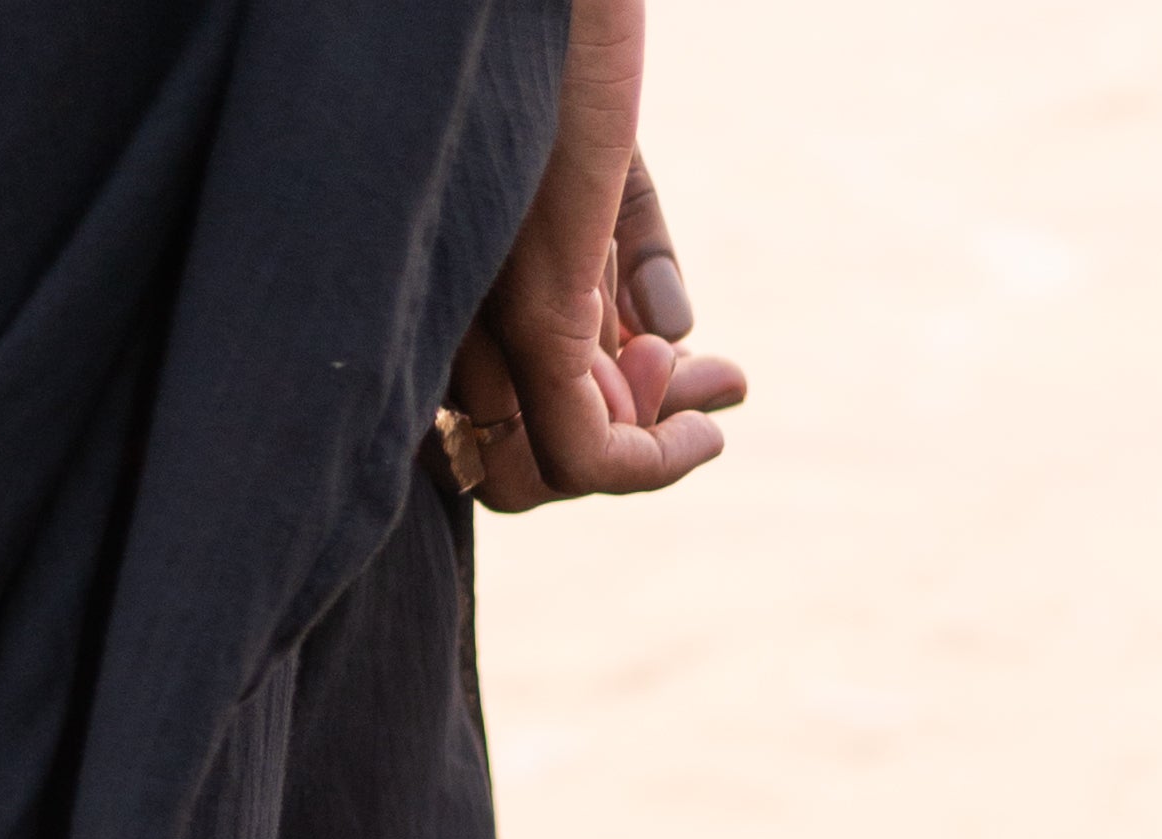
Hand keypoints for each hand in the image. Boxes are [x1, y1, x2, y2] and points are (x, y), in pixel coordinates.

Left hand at [447, 0, 746, 510]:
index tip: (684, 372)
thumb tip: (673, 338)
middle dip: (624, 445)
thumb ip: (629, 250)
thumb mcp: (601, 161)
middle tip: (708, 397)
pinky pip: (583, 451)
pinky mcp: (536, 303)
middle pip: (515, 459)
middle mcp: (446, 316)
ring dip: (648, 454)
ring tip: (715, 389)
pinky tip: (706, 426)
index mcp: (451, 290)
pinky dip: (652, 465)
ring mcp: (483, 319)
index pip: (494, 415)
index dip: (593, 419)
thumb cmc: (563, 43)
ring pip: (545, 472)